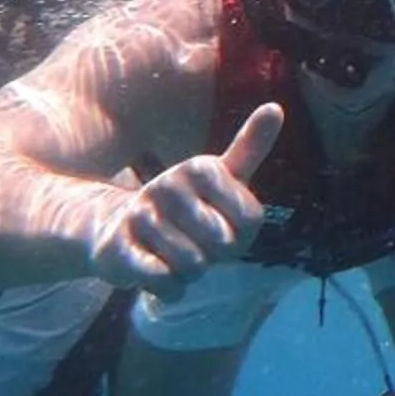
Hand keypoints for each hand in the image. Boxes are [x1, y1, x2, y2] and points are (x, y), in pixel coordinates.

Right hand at [91, 103, 281, 295]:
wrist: (119, 228)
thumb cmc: (186, 207)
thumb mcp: (221, 176)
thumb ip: (249, 147)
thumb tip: (276, 107)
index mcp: (201, 168)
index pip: (250, 220)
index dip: (242, 235)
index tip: (223, 225)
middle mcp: (168, 185)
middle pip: (223, 243)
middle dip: (216, 255)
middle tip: (197, 243)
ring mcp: (141, 216)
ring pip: (194, 265)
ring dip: (191, 272)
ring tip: (174, 255)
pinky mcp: (118, 249)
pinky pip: (164, 281)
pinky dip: (170, 288)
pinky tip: (158, 273)